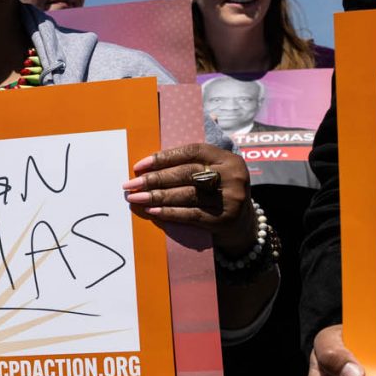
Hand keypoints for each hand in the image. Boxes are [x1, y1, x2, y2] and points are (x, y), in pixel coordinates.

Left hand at [124, 144, 253, 247]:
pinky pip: (190, 214)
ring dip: (156, 197)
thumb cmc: (219, 190)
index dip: (164, 158)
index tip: (139, 165)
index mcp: (228, 158)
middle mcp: (232, 176)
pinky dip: (169, 212)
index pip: (191, 152)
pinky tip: (152, 211)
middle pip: (186, 174)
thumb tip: (153, 157)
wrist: (244, 223)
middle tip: (130, 184)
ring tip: (135, 198)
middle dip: (154, 179)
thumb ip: (192, 159)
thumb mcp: (216, 169)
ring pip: (186, 195)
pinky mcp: (224, 219)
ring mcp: (230, 199)